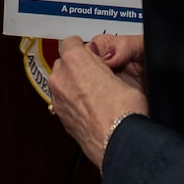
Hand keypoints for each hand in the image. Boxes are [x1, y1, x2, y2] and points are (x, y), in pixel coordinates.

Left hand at [50, 34, 149, 166]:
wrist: (118, 142)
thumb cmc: (125, 111)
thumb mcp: (126, 75)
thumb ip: (107, 65)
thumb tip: (106, 63)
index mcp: (75, 60)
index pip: (71, 41)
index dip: (84, 48)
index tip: (93, 54)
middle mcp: (60, 77)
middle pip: (64, 62)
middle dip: (78, 66)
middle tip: (97, 75)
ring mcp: (57, 98)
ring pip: (62, 83)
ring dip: (74, 85)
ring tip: (97, 95)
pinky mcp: (60, 116)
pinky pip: (64, 101)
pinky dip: (74, 102)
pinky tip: (92, 109)